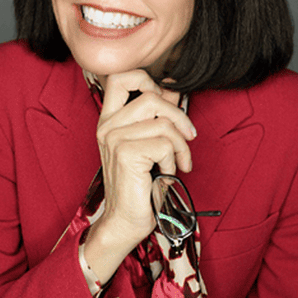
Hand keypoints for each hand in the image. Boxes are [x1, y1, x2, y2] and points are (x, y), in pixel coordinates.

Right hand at [82, 70, 196, 281]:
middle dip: (179, 116)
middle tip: (190, 136)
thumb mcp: (149, 143)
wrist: (126, 220)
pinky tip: (166, 174)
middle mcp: (107, 126)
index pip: (121, 77)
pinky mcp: (125, 154)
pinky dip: (174, 160)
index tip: (166, 100)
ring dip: (181, 145)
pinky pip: (164, 145)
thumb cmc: (140, 183)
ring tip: (178, 163)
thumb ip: (158, 116)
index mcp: (110, 119)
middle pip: (151, 96)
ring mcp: (113, 139)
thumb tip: (173, 89)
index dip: (148, 80)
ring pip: (164, 124)